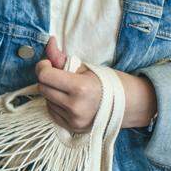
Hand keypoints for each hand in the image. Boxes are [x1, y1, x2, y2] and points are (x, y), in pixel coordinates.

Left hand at [36, 37, 158, 129]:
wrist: (127, 104)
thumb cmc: (107, 82)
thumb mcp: (85, 67)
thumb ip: (62, 57)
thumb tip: (48, 42)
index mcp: (80, 88)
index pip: (45, 76)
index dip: (43, 66)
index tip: (48, 63)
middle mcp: (76, 107)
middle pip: (43, 88)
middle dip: (47, 79)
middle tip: (58, 74)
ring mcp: (74, 120)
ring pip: (46, 101)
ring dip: (52, 92)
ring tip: (68, 89)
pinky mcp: (73, 128)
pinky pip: (52, 112)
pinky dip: (56, 104)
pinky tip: (69, 100)